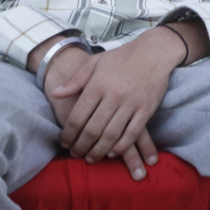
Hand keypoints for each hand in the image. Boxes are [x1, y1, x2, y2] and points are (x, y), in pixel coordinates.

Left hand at [53, 27, 183, 178]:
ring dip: (99, 150)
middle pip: (92, 130)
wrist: (154, 52)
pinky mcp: (147, 108)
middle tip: (76, 154)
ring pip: (111, 135)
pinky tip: (113, 152)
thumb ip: (75, 80)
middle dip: (81, 146)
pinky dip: (121, 146)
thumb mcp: (95, 62)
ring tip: (92, 158)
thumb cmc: (122, 57)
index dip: (68, 134)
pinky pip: (132, 133)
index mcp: (97, 85)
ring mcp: (131, 103)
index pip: (77, 117)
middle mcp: (113, 95)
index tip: (65, 143)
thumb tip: (56, 93)